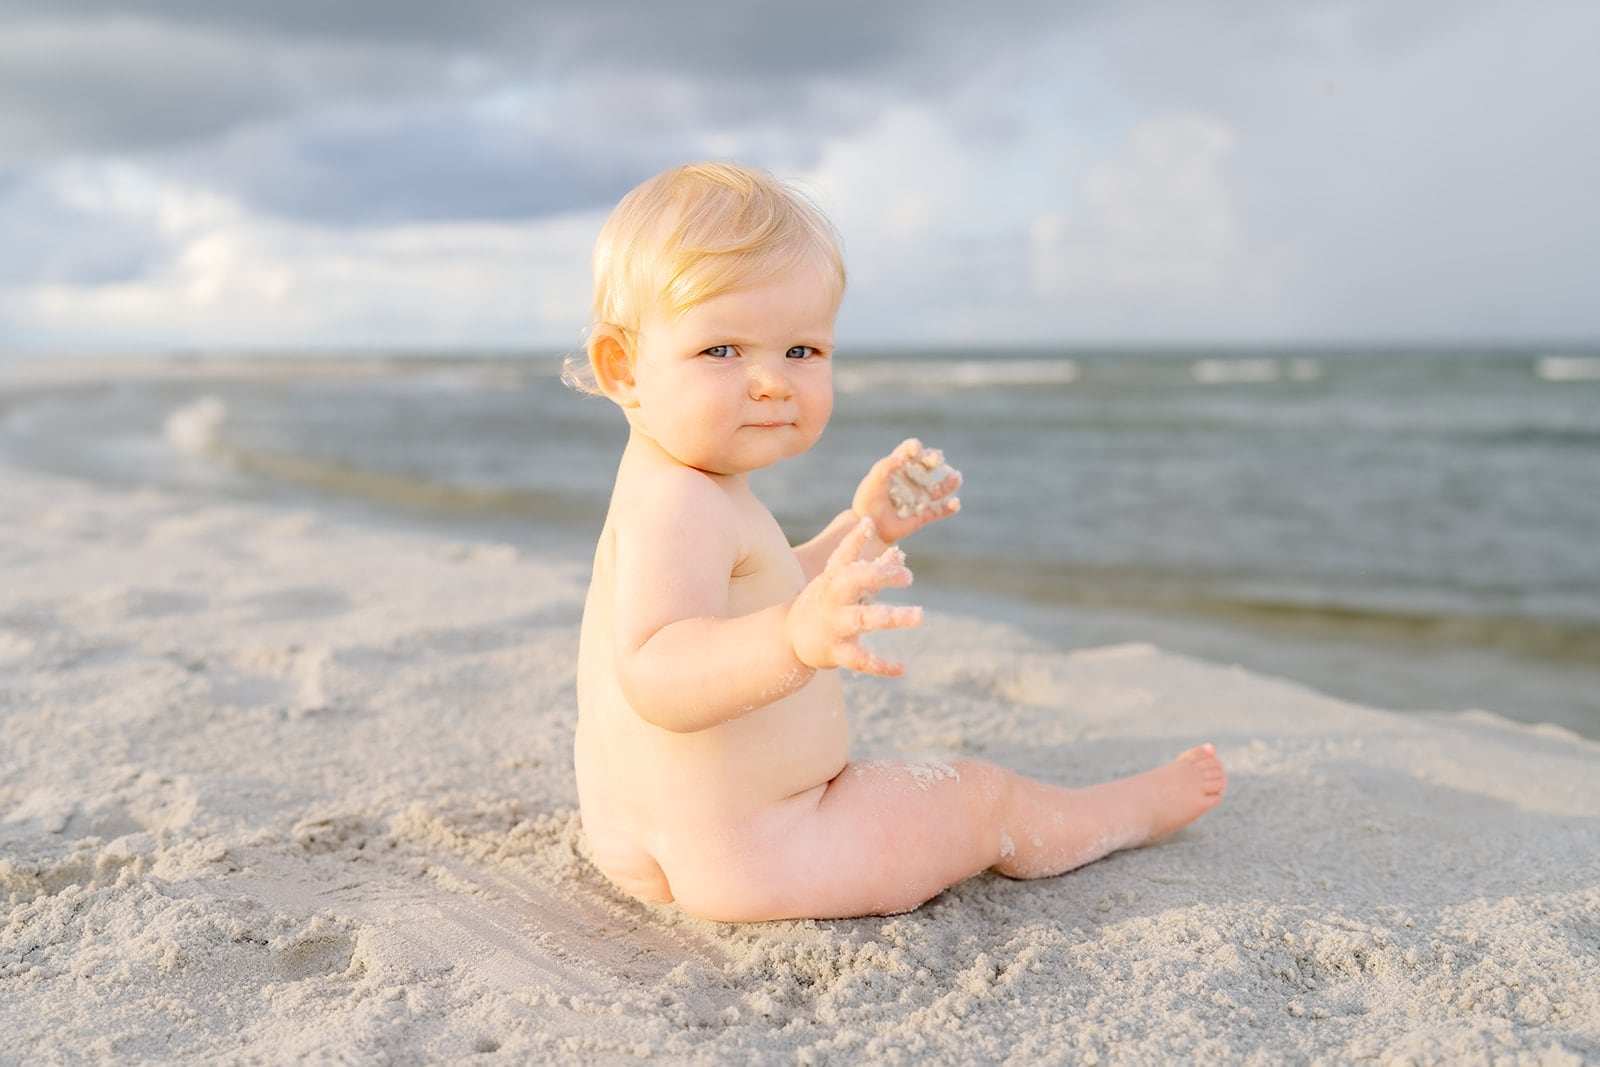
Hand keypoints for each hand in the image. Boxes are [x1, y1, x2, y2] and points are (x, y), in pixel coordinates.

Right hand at [786, 517, 921, 675]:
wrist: (790, 640)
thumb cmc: (824, 604)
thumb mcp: (842, 585)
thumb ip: (872, 569)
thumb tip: (898, 552)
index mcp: (833, 580)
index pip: (843, 555)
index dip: (855, 539)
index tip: (869, 523)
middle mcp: (832, 600)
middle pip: (854, 581)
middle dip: (880, 575)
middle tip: (908, 577)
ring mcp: (833, 626)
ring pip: (863, 619)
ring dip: (892, 617)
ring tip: (919, 615)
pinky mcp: (836, 652)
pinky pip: (861, 660)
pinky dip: (882, 665)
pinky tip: (902, 668)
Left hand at [851, 438, 961, 544]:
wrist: (868, 529)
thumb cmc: (867, 502)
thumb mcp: (872, 483)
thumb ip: (885, 467)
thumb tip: (904, 457)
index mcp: (897, 468)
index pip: (908, 452)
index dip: (913, 447)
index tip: (916, 449)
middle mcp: (911, 480)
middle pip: (927, 465)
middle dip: (934, 459)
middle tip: (937, 459)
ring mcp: (919, 498)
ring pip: (939, 488)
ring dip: (950, 482)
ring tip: (957, 477)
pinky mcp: (923, 515)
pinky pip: (940, 511)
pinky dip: (950, 508)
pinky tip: (956, 504)